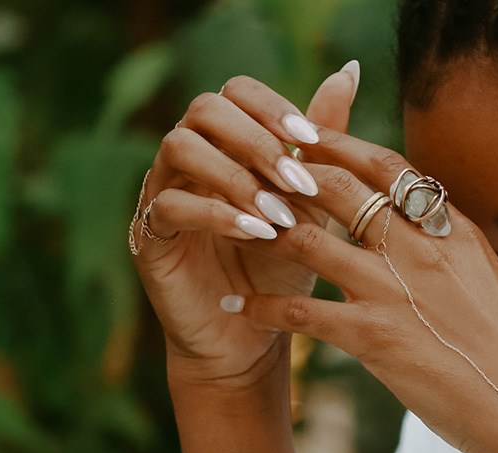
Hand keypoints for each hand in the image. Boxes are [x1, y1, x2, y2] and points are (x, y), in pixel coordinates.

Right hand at [129, 68, 357, 390]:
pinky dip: (216, 215)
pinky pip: (169, 205)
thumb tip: (349, 71)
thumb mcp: (312, 202)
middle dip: (254, 139)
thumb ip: (322, 141)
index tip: (309, 140)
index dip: (271, 107)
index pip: (236, 91)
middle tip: (294, 179)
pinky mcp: (148, 235)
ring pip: (179, 147)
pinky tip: (255, 234)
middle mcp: (188, 158)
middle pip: (203, 108)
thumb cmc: (285, 266)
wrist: (255, 336)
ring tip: (276, 214)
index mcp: (225, 142)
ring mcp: (162, 192)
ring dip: (235, 176)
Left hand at [208, 114, 497, 452]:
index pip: (386, 166)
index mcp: (451, 229)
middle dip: (289, 174)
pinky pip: (302, 313)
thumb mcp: (486, 280)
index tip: (305, 133)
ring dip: (264, 231)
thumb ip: (448, 247)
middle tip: (249, 167)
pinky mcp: (375, 338)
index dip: (339, 144)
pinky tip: (236, 308)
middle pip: (339, 188)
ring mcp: (396, 290)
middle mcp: (421, 248)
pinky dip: (262, 307)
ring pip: (310, 240)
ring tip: (232, 227)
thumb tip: (419, 224)